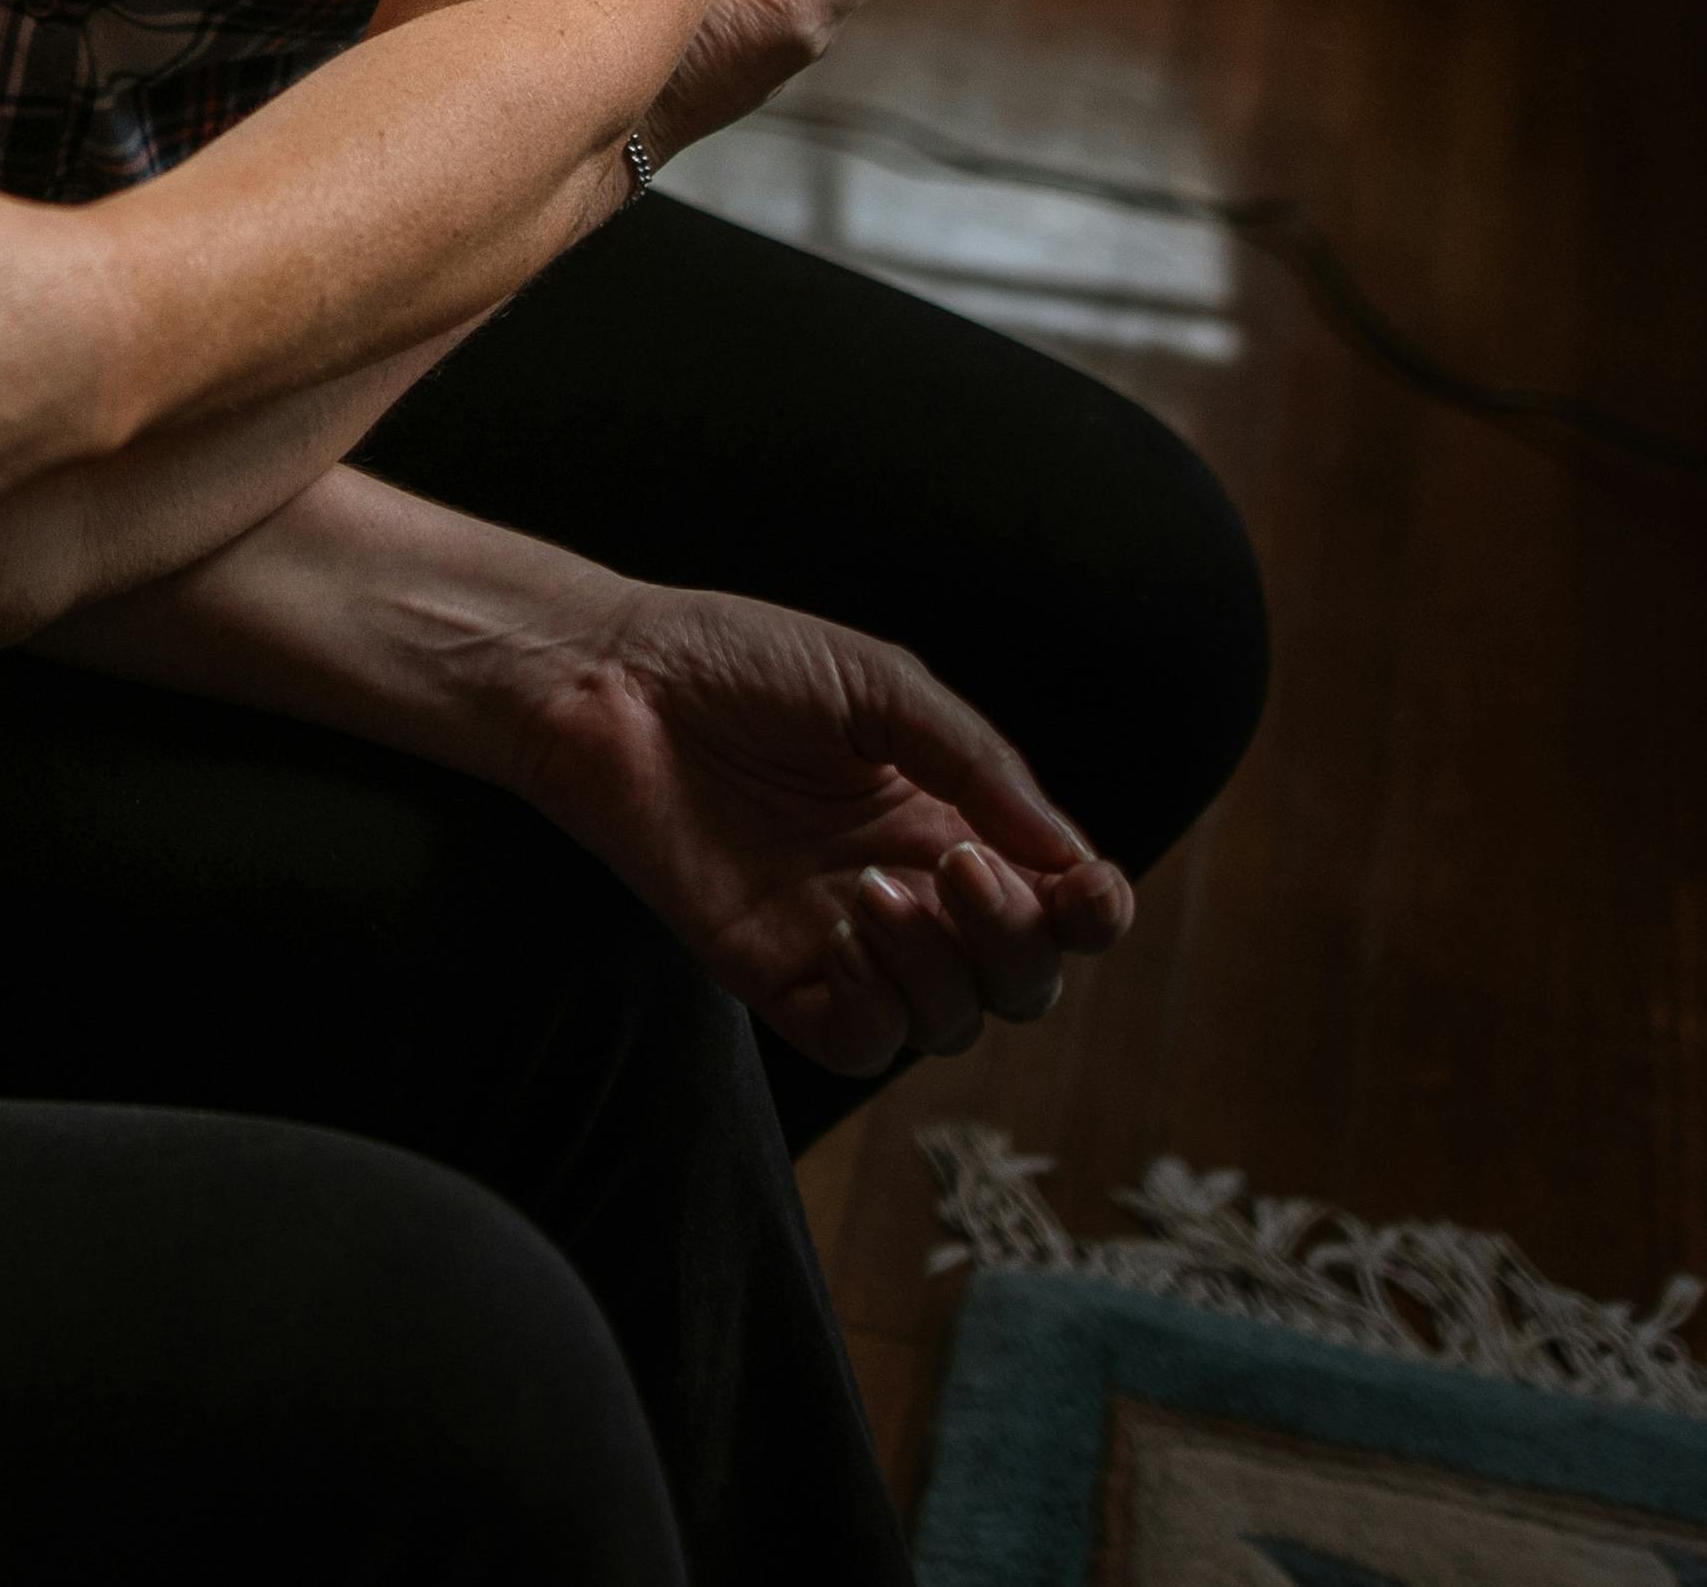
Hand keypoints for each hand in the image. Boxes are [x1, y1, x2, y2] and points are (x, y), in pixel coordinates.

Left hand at [508, 583, 1127, 1079]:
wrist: (613, 679)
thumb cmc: (739, 662)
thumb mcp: (882, 686)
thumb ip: (978, 764)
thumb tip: (1071, 855)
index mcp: (946, 818)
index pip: (1056, 901)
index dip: (1093, 912)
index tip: (1088, 890)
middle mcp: (908, 889)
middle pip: (1018, 979)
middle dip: (1018, 942)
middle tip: (958, 867)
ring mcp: (841, 939)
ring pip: (948, 1022)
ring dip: (943, 972)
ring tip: (880, 890)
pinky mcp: (771, 975)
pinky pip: (858, 1045)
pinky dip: (881, 1013)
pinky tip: (853, 938)